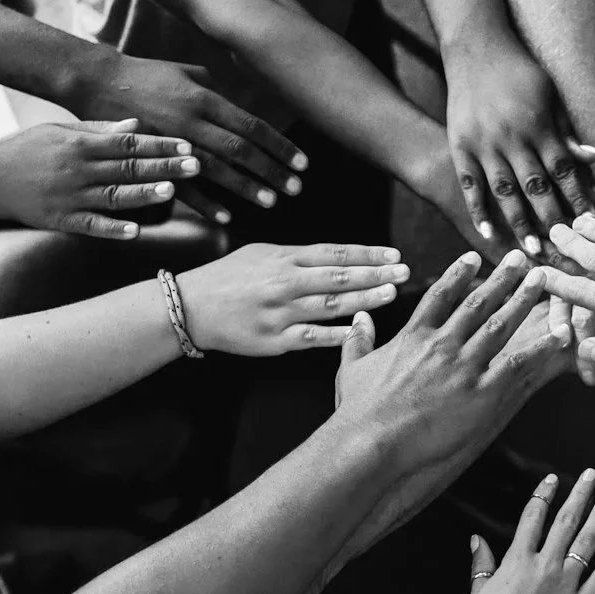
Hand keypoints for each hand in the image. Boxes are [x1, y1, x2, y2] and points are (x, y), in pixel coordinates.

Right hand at [0, 119, 200, 237]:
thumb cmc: (23, 151)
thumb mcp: (58, 131)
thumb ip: (97, 129)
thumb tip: (135, 124)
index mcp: (79, 144)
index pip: (127, 142)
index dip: (159, 144)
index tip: (187, 144)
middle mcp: (76, 169)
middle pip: (127, 167)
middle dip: (163, 166)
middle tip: (197, 165)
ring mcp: (69, 197)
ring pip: (114, 196)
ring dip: (144, 194)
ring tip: (172, 192)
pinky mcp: (59, 220)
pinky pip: (91, 226)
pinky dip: (113, 229)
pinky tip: (135, 231)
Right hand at [62, 50, 306, 221]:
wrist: (97, 81)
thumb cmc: (147, 75)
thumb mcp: (187, 73)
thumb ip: (218, 91)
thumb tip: (244, 109)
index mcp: (204, 97)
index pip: (251, 124)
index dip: (279, 144)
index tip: (302, 162)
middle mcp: (192, 120)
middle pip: (240, 149)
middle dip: (271, 170)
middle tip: (295, 188)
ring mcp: (171, 141)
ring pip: (216, 170)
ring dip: (245, 188)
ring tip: (271, 202)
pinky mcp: (151, 159)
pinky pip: (182, 186)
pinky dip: (206, 204)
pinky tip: (227, 217)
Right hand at [177, 243, 411, 355]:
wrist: (190, 307)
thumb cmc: (228, 278)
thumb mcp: (262, 254)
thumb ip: (298, 256)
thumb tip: (339, 256)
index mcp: (284, 259)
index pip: (335, 253)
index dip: (368, 253)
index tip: (394, 253)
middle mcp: (285, 283)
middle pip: (339, 277)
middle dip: (376, 274)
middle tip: (404, 272)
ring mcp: (281, 313)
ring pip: (331, 306)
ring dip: (365, 300)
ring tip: (390, 294)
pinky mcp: (275, 340)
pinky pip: (313, 337)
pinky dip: (337, 334)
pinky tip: (360, 330)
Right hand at [332, 249, 563, 469]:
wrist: (371, 440)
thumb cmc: (358, 412)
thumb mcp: (350, 369)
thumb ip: (357, 341)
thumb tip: (358, 319)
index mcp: (412, 336)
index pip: (439, 296)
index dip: (458, 275)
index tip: (474, 258)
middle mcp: (441, 343)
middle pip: (477, 303)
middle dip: (502, 278)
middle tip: (521, 259)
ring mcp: (463, 366)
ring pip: (501, 325)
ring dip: (524, 300)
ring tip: (543, 280)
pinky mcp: (480, 392)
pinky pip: (518, 364)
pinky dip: (541, 348)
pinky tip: (560, 334)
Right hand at [445, 30, 594, 256]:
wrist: (475, 47)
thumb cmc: (519, 70)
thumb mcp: (549, 93)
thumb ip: (565, 129)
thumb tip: (594, 156)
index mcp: (538, 124)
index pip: (563, 169)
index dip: (577, 197)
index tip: (590, 222)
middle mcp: (511, 137)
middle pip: (535, 186)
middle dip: (552, 218)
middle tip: (565, 247)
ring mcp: (483, 143)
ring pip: (504, 192)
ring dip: (520, 223)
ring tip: (532, 249)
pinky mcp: (460, 145)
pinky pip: (470, 184)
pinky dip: (479, 210)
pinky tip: (489, 234)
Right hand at [460, 469, 594, 593]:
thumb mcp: (478, 590)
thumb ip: (481, 562)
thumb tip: (476, 538)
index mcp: (519, 559)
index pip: (534, 517)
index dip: (544, 494)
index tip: (554, 478)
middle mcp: (546, 565)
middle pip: (566, 522)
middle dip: (580, 495)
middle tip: (593, 475)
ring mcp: (568, 584)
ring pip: (587, 543)